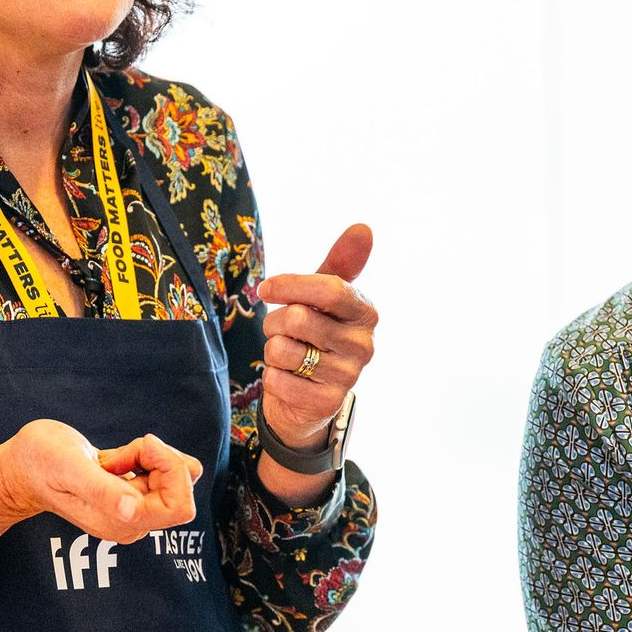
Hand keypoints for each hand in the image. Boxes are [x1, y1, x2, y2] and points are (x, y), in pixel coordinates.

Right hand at [0, 419, 201, 544]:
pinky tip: (117, 458)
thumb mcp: (69, 468)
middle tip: (125, 451)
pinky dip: (147, 457)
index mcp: (121, 522)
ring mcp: (132, 511)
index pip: (179, 506)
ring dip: (151, 457)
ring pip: (174, 480)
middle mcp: (131, 522)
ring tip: (114, 457)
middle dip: (161, 460)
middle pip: (181, 492)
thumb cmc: (40, 463)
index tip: (142, 445)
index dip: (172, 470)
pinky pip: (163, 475)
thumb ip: (102, 490)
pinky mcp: (132, 496)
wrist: (22, 467)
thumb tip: (132, 510)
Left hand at [257, 224, 377, 447]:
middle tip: (282, 331)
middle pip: (298, 318)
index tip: (266, 288)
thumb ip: (340, 263)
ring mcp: (347, 377)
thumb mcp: (324, 297)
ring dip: (272, 351)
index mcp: (365, 313)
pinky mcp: (326, 404)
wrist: (308, 394)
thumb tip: (363, 228)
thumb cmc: (314, 334)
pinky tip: (289, 379)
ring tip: (288, 356)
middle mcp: (363, 345)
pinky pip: (276, 380)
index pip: (329, 289)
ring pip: (282, 349)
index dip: (291, 285)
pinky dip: (272, 377)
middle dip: (275, 322)